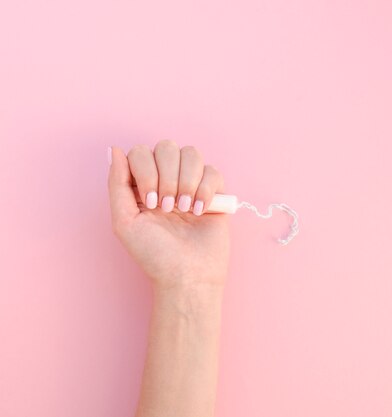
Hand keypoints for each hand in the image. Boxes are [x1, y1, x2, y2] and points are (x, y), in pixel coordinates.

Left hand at [107, 140, 229, 288]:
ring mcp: (192, 184)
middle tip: (167, 207)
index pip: (141, 152)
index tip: (150, 202)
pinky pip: (213, 171)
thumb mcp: (124, 221)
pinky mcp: (215, 193)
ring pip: (192, 154)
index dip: (146, 171)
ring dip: (186, 181)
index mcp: (143, 184)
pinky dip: (206, 190)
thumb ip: (117, 183)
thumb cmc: (154, 254)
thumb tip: (115, 149)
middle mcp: (167, 180)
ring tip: (184, 210)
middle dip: (167, 176)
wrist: (187, 275)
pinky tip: (199, 211)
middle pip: (167, 147)